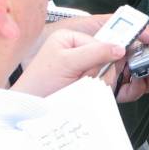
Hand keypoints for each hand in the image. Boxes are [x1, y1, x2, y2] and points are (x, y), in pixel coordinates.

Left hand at [11, 28, 125, 96]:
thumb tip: (120, 48)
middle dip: (101, 71)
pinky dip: (98, 91)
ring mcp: (82, 70)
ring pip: (107, 74)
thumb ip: (95, 52)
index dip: (109, 52)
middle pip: (107, 58)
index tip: (116, 58)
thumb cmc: (39, 84)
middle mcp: (78, 52)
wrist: (28, 111)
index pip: (102, 41)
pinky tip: (84, 93)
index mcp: (71, 38)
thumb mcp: (67, 62)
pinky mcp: (85, 86)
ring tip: (79, 87)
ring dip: (98, 83)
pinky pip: (103, 86)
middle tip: (86, 78)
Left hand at [24, 15, 148, 102]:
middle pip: (125, 52)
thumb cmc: (38, 83)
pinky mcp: (97, 89)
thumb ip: (94, 52)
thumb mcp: (66, 62)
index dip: (136, 34)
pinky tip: (122, 94)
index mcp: (78, 38)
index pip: (113, 32)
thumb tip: (121, 48)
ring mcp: (95, 72)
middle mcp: (89, 53)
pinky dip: (126, 91)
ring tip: (126, 88)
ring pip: (126, 72)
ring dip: (130, 81)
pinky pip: (121, 87)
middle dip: (137, 63)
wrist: (26, 113)